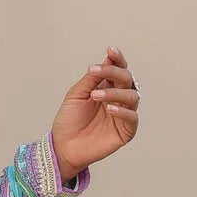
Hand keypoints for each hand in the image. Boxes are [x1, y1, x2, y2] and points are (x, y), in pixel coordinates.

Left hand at [50, 45, 139, 180]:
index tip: (110, 51)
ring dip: (115, 92)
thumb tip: (107, 59)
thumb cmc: (69, 120)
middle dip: (113, 72)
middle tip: (95, 72)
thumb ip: (92, 78)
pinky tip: (109, 109)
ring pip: (132, 96)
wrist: (63, 146)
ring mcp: (124, 115)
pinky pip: (132, 118)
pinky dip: (122, 111)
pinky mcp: (126, 131)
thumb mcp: (77, 94)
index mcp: (108, 87)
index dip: (117, 59)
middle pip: (127, 79)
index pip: (118, 69)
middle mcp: (118, 98)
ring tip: (95, 95)